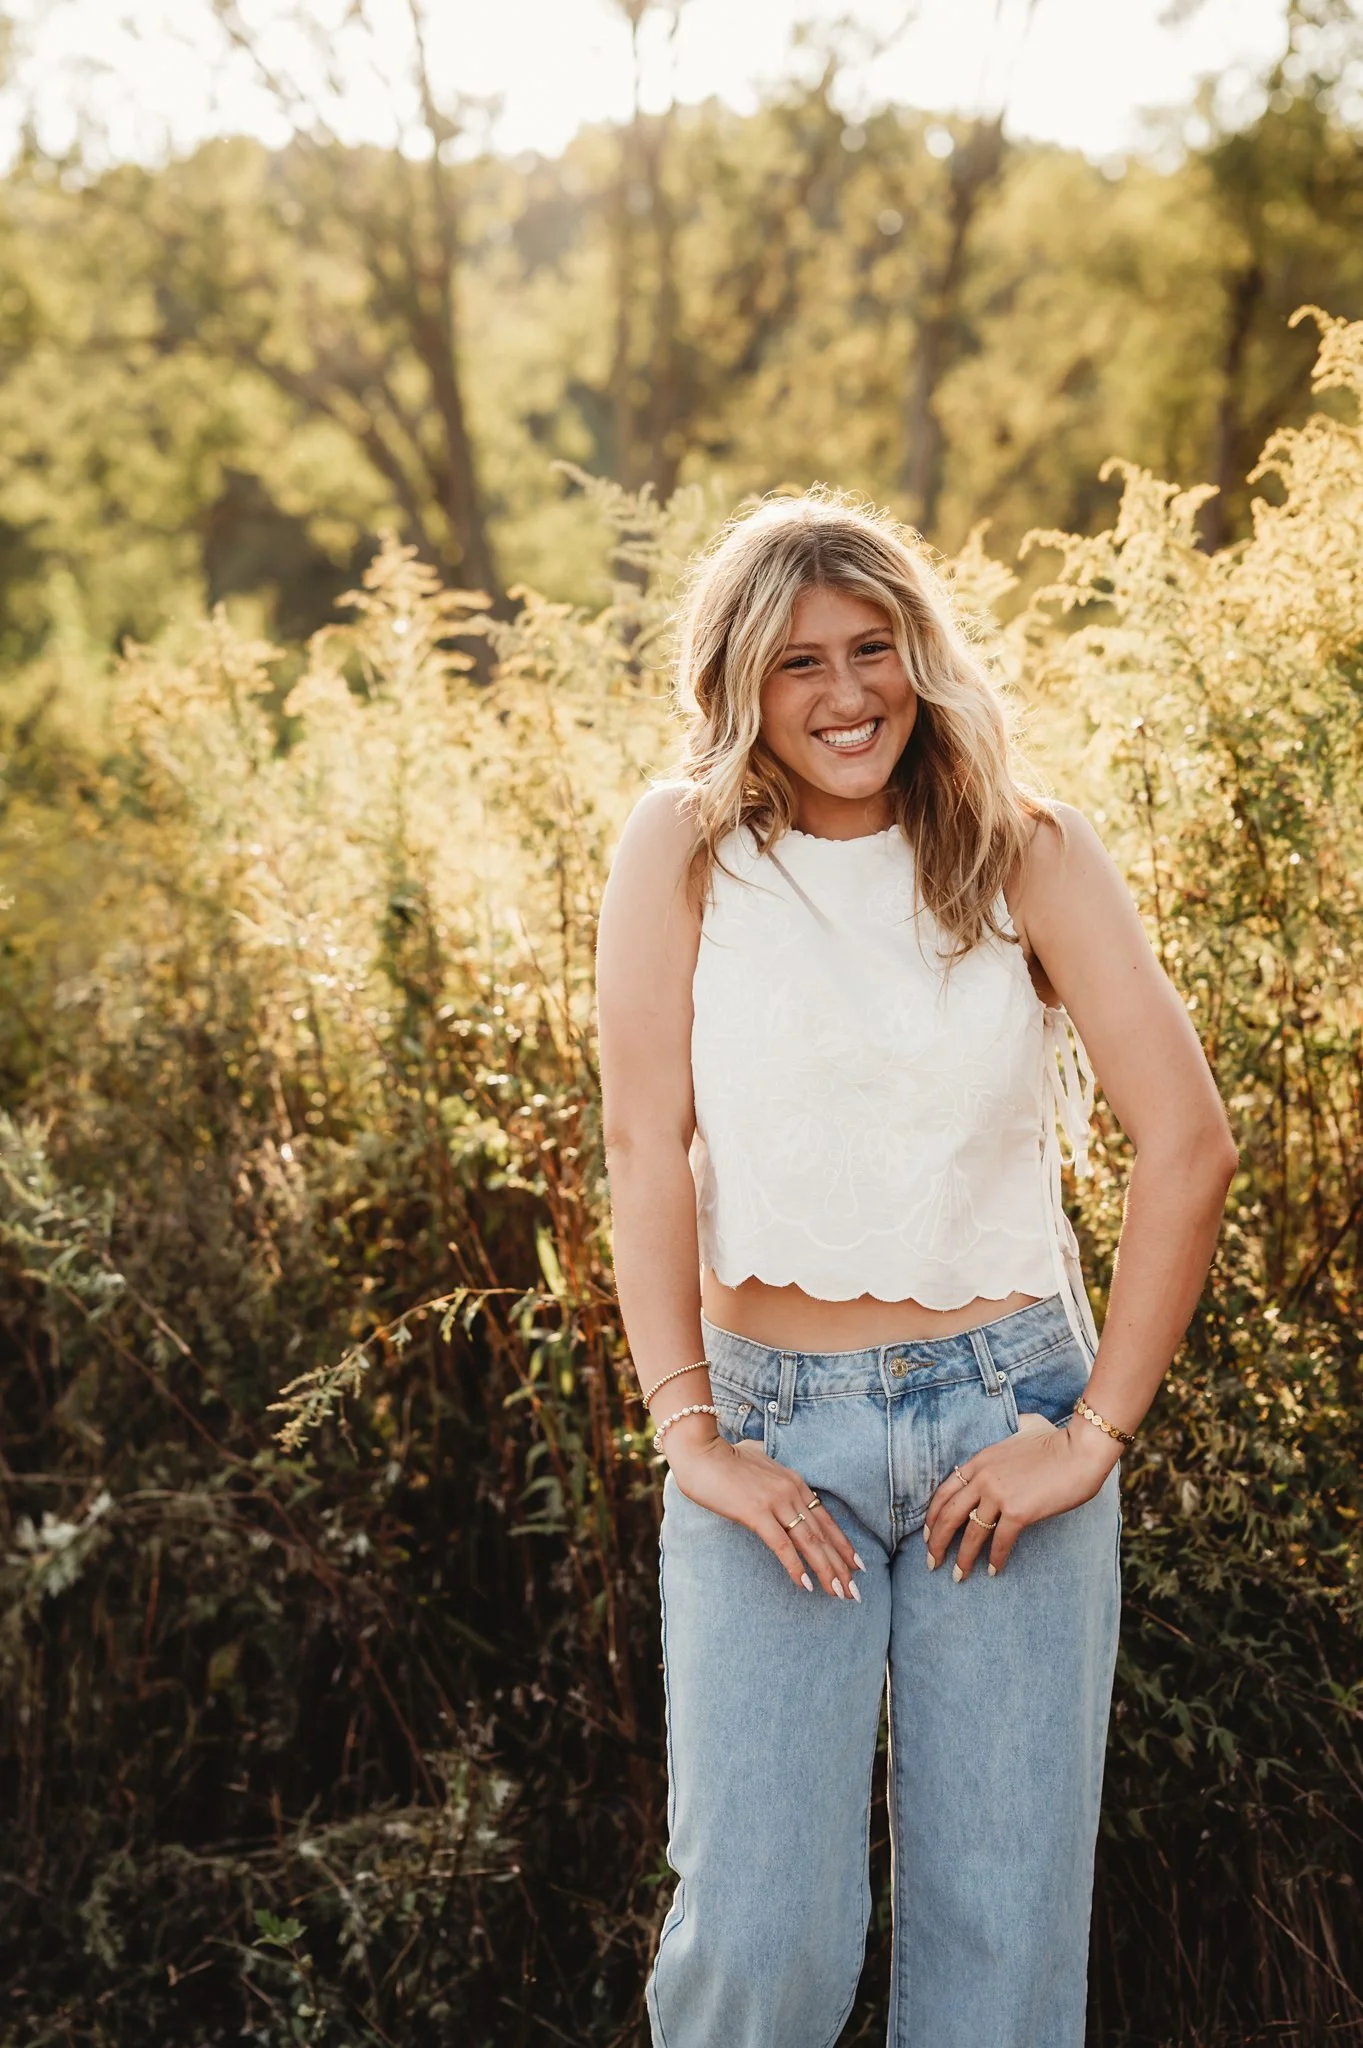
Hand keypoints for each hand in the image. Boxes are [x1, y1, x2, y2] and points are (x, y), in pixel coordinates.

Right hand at [665, 1419, 863, 1599]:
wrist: (702, 1451)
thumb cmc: (725, 1458)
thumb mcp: (761, 1465)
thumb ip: (774, 1477)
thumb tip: (777, 1483)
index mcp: (795, 1482)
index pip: (826, 1519)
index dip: (843, 1545)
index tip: (857, 1566)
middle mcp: (791, 1491)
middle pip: (822, 1535)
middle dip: (840, 1566)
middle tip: (854, 1592)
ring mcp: (775, 1501)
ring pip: (808, 1542)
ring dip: (825, 1570)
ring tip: (839, 1593)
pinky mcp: (756, 1512)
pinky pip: (781, 1545)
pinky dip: (795, 1566)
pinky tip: (804, 1584)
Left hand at [923, 1411, 1117, 1580]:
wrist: (1080, 1450)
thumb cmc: (1057, 1440)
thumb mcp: (1024, 1428)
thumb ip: (1014, 1429)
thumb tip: (1019, 1423)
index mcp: (980, 1460)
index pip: (944, 1491)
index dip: (932, 1516)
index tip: (928, 1534)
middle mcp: (983, 1477)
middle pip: (948, 1515)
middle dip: (936, 1543)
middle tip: (931, 1562)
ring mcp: (998, 1495)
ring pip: (971, 1533)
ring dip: (962, 1559)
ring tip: (958, 1577)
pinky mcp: (1018, 1511)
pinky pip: (1000, 1542)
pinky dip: (995, 1559)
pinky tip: (994, 1571)